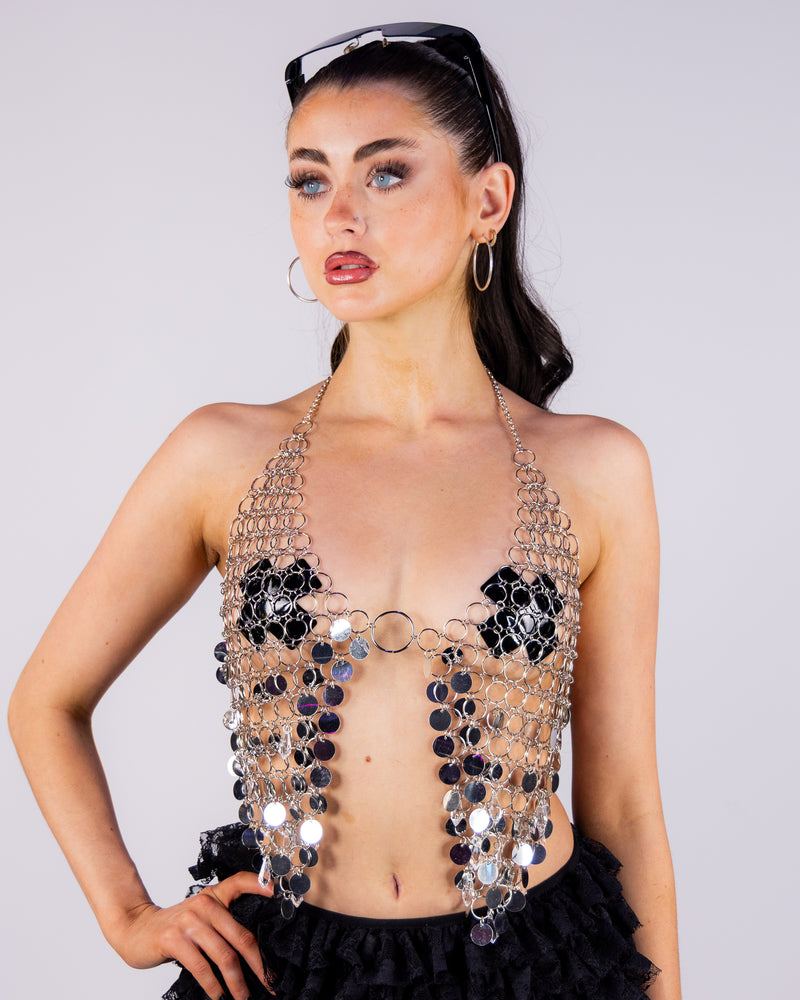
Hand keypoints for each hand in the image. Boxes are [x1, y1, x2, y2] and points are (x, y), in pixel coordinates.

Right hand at [111, 871, 276, 998]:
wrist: (135, 928)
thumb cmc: (175, 926)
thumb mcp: (200, 913)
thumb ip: (223, 920)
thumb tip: (253, 948)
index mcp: (214, 896)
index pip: (240, 882)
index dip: (261, 884)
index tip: (278, 895)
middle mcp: (204, 905)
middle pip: (241, 936)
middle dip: (258, 965)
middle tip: (269, 983)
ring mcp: (189, 922)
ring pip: (224, 956)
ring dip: (236, 983)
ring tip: (243, 997)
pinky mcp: (174, 940)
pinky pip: (201, 967)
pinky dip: (212, 985)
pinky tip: (218, 995)